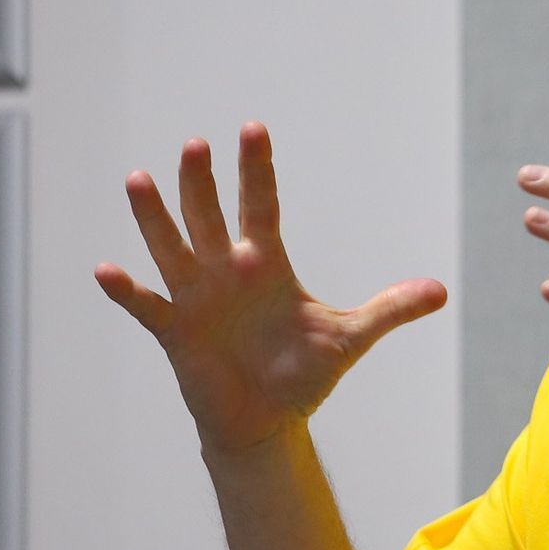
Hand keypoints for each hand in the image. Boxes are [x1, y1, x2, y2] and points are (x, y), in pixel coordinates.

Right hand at [96, 122, 446, 453]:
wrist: (265, 421)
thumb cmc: (302, 374)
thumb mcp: (349, 338)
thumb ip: (389, 310)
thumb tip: (441, 292)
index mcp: (266, 264)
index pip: (261, 205)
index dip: (256, 169)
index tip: (252, 128)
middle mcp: (226, 272)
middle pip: (210, 217)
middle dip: (202, 183)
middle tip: (197, 144)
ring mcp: (196, 299)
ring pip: (171, 247)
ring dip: (155, 218)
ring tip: (139, 179)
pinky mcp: (175, 332)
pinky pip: (146, 305)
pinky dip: (127, 289)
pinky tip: (107, 269)